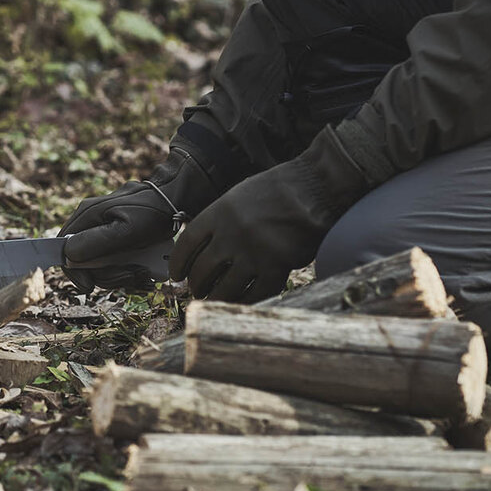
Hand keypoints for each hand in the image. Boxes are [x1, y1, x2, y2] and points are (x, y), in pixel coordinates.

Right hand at [59, 140, 223, 291]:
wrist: (176, 200)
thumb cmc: (154, 212)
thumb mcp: (127, 230)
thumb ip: (97, 241)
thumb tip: (69, 255)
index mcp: (87, 216)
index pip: (63, 249)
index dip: (73, 271)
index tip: (90, 286)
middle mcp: (90, 223)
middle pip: (85, 263)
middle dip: (108, 276)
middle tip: (132, 277)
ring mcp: (102, 232)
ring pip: (101, 266)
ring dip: (122, 276)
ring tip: (144, 274)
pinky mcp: (115, 240)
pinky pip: (114, 262)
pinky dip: (128, 272)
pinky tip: (145, 272)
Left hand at [169, 126, 372, 301]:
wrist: (314, 188)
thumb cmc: (276, 191)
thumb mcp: (238, 197)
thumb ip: (219, 221)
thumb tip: (202, 247)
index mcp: (218, 213)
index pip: (186, 245)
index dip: (178, 264)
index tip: (176, 275)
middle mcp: (231, 235)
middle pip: (202, 270)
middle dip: (196, 285)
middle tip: (197, 290)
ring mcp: (253, 253)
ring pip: (224, 288)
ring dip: (215, 297)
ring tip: (214, 299)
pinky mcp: (276, 267)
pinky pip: (255, 294)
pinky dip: (245, 301)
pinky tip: (240, 301)